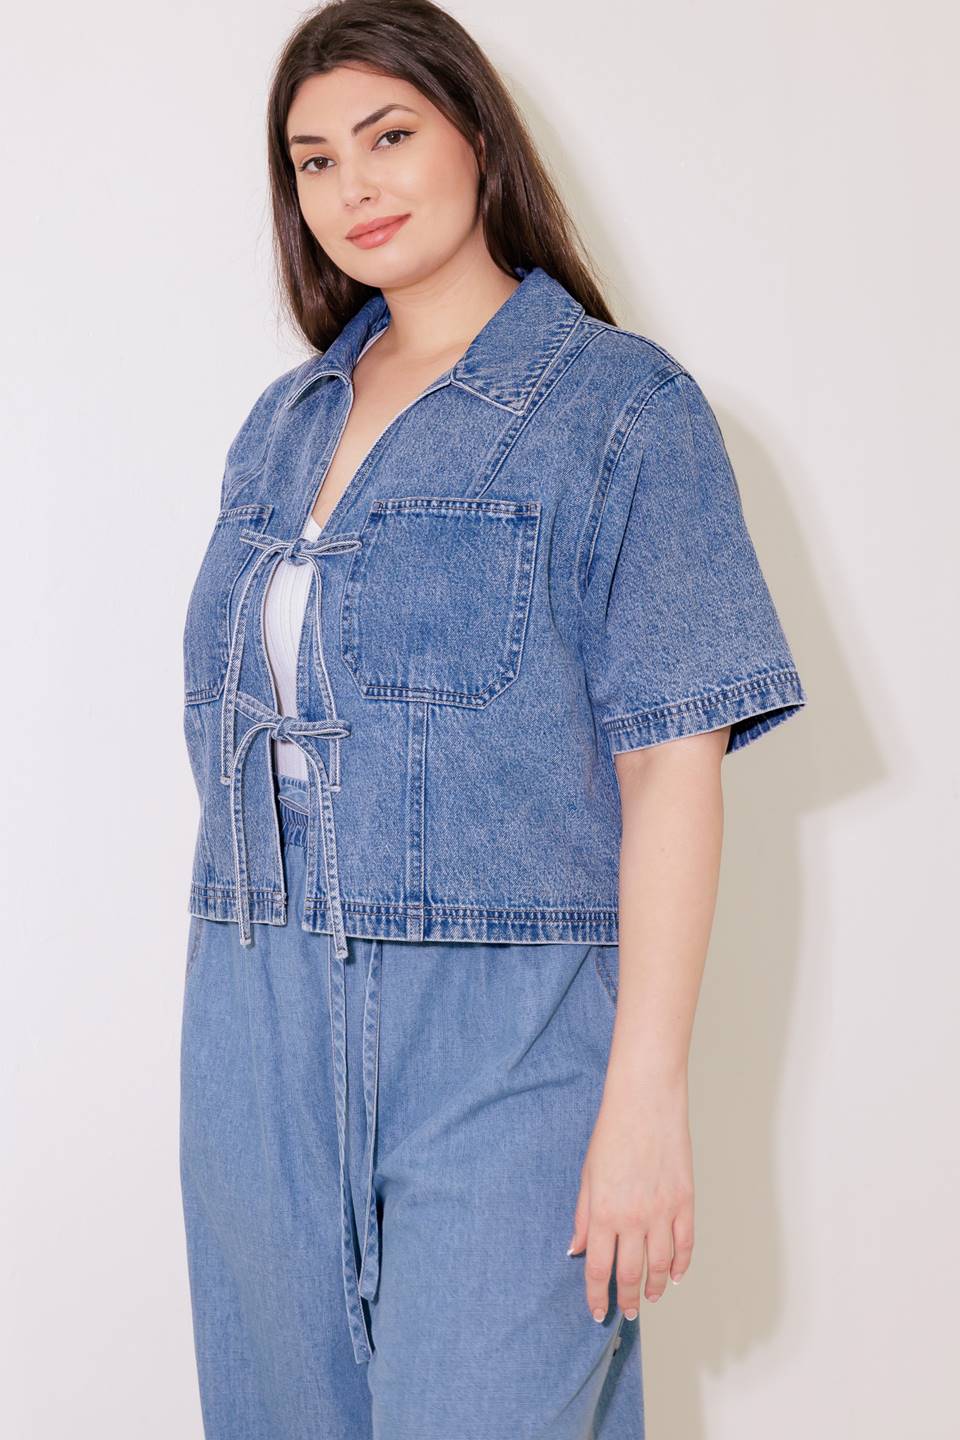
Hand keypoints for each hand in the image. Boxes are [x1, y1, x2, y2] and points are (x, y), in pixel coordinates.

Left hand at [568, 1075, 693, 1320]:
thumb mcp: (587, 1175)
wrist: (645, 1102)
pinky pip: (685, 1244)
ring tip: (651, 1296)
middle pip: (630, 1274)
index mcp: (603, 1213)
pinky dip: (681, 1265)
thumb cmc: (612, 1132)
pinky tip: (676, 1274)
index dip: (597, 1296)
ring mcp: (662, 1212)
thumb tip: (576, 1248)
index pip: (598, 1269)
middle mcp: (633, 1219)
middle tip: (628, 1311)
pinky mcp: (684, 1201)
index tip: (598, 1310)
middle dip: (628, 1299)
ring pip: (661, 1266)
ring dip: (656, 1287)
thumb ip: (583, 1216)